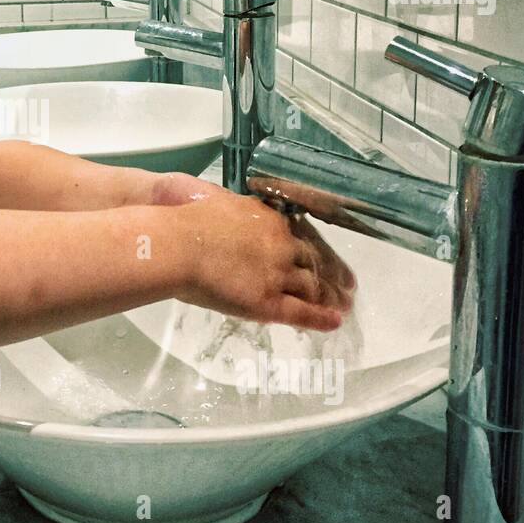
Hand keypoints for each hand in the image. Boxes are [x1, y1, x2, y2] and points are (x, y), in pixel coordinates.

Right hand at [154, 172, 356, 331]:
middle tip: (347, 282)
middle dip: (331, 272)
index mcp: (267, 218)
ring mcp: (277, 272)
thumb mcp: (213, 200)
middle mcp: (280, 243)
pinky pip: (300, 311)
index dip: (311, 247)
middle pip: (312, 259)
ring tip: (344, 304)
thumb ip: (229, 208)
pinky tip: (334, 321)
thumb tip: (224, 207)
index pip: (299, 234)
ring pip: (312, 285)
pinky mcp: (267, 300)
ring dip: (331, 295)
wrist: (176, 244)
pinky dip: (320, 318)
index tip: (319, 255)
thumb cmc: (184, 218)